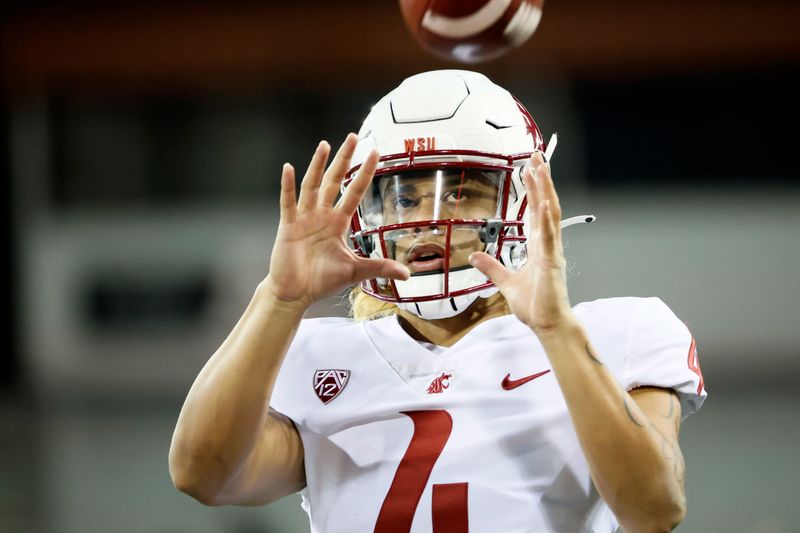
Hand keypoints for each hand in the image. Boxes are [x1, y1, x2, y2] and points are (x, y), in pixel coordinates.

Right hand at [262, 134, 409, 309]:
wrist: (295, 293)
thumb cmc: (322, 280)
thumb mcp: (355, 272)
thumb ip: (379, 267)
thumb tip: (407, 274)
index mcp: (338, 223)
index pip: (354, 192)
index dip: (364, 173)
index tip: (376, 152)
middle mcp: (322, 215)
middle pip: (334, 181)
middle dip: (344, 159)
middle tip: (353, 137)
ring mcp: (304, 218)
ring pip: (312, 186)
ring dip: (317, 165)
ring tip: (325, 145)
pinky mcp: (288, 226)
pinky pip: (288, 202)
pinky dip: (288, 186)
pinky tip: (289, 168)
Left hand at [468, 152, 573, 333]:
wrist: (548, 324)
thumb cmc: (535, 305)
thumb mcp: (506, 282)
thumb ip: (492, 267)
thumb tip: (475, 256)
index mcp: (539, 247)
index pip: (536, 211)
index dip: (534, 190)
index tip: (530, 169)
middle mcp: (548, 244)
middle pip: (545, 204)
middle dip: (542, 180)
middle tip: (538, 156)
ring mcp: (552, 252)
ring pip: (550, 214)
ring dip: (545, 190)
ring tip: (541, 168)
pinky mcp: (552, 263)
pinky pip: (550, 237)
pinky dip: (546, 219)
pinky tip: (544, 203)